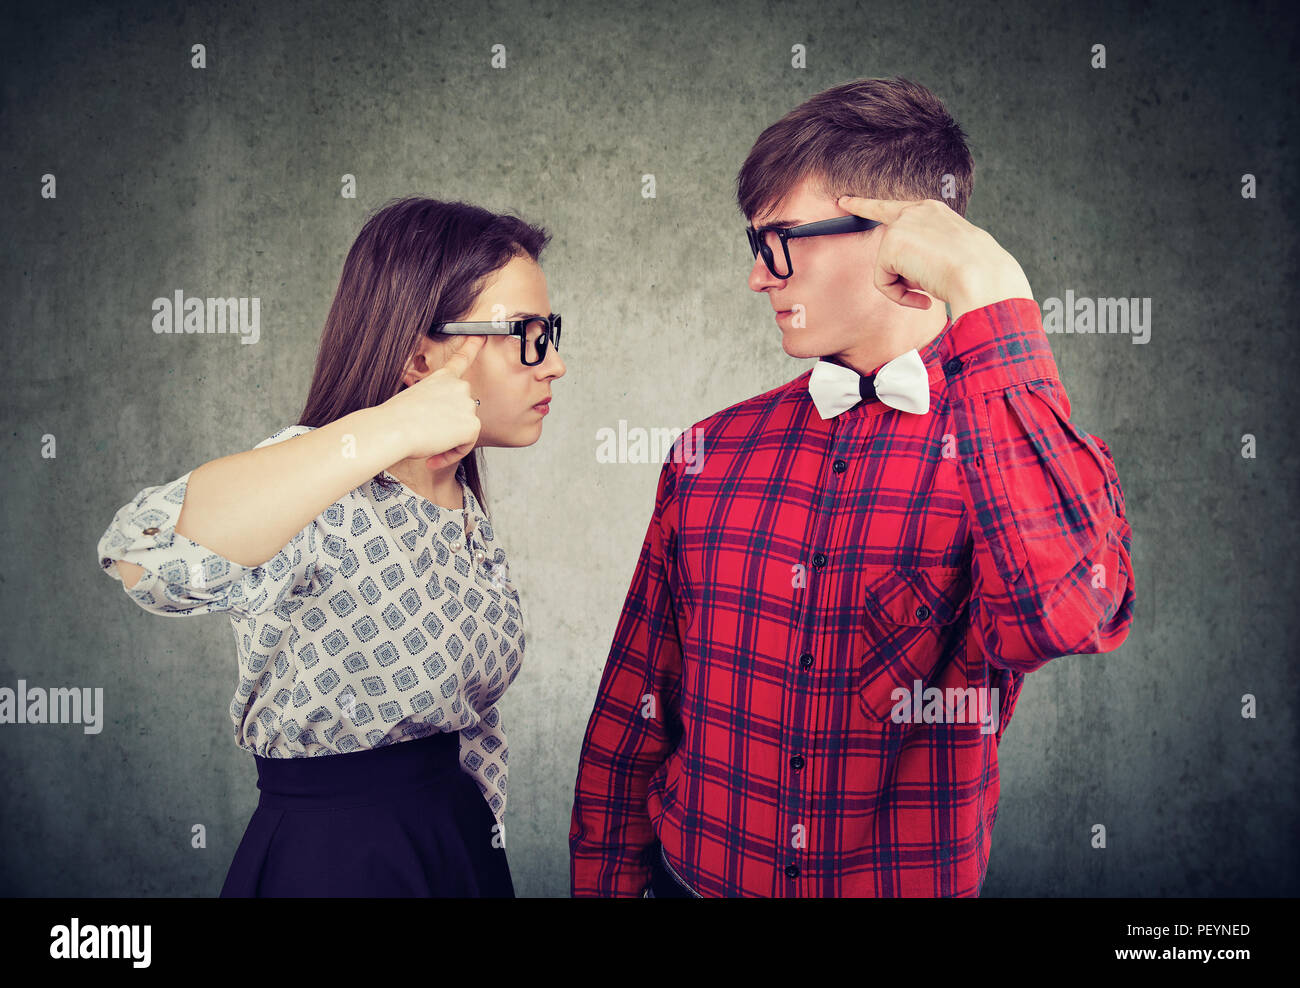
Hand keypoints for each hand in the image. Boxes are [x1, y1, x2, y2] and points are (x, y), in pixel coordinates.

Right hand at [381, 335, 484, 469]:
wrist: (393, 428)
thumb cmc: (393, 419)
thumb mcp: (413, 401)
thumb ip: (434, 405)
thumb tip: (444, 420)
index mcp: (441, 378)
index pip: (461, 360)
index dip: (472, 347)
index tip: (481, 335)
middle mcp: (459, 387)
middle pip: (462, 412)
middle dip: (449, 428)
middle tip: (428, 439)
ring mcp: (467, 404)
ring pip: (464, 431)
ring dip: (448, 443)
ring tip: (427, 447)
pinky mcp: (472, 425)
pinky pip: (466, 446)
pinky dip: (451, 455)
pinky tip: (434, 456)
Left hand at [835, 196, 1032, 320]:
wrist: (983, 276)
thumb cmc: (978, 272)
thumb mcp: (952, 254)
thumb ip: (925, 254)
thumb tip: (904, 273)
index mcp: (934, 212)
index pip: (897, 206)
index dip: (869, 204)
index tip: (847, 200)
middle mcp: (916, 211)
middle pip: (878, 214)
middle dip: (860, 209)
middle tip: (843, 201)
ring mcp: (903, 225)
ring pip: (886, 265)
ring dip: (903, 285)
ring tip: (929, 289)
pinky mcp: (891, 245)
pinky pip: (883, 282)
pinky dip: (899, 295)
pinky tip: (922, 296)